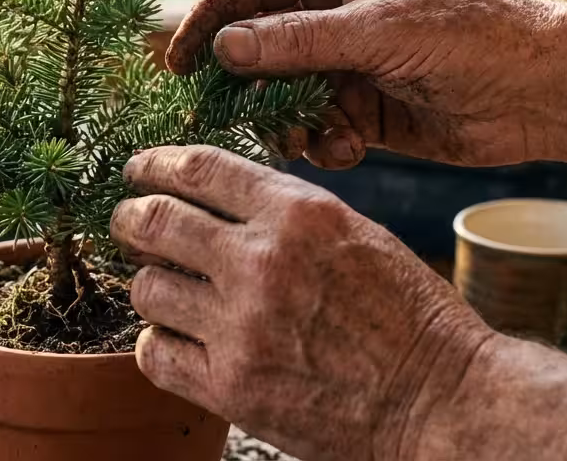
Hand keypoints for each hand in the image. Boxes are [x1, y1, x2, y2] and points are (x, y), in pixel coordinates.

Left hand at [112, 145, 493, 460]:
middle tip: (125, 222)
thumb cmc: (410, 318)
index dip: (156, 164)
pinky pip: (155, 352)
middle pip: (155, 221)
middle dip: (128, 217)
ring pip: (147, 288)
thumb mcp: (357, 235)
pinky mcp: (230, 386)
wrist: (440, 401)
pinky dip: (157, 342)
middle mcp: (262, 262)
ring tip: (164, 288)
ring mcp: (241, 326)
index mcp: (300, 214)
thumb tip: (219, 199)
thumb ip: (287, 213)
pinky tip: (175, 338)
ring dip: (149, 284)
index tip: (139, 169)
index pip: (200, 168)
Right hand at [166, 0, 556, 168]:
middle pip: (259, 41)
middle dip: (245, 82)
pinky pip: (315, 125)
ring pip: (282, 91)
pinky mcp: (361, 106)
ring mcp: (347, 58)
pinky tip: (348, 149)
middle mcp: (336, 7)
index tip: (180, 60)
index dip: (211, 17)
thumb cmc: (467, 37)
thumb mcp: (376, 31)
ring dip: (285, 120)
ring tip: (306, 139)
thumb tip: (224, 48)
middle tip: (222, 116)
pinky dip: (322, 141)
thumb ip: (296, 40)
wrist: (538, 92)